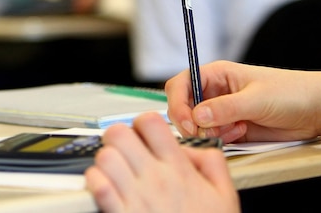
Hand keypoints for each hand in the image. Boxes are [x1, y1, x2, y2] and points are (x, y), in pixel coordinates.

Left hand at [85, 112, 238, 212]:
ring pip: (104, 157)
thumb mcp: (224, 194)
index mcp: (178, 169)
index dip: (143, 123)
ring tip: (115, 169)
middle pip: (118, 133)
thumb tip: (190, 147)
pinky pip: (97, 186)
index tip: (144, 134)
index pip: (150, 122)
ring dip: (106, 160)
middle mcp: (154, 180)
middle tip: (125, 149)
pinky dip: (96, 182)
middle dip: (118, 137)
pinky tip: (106, 187)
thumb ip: (211, 162)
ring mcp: (135, 198)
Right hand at [166, 61, 320, 142]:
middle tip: (208, 133)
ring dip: (211, 132)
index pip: (181, 84)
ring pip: (197, 125)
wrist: (316, 110)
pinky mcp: (231, 128)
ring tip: (236, 129)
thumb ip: (225, 108)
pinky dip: (222, 139)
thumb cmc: (291, 93)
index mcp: (216, 74)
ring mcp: (222, 110)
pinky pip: (213, 137)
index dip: (177, 103)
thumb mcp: (257, 99)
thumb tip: (196, 115)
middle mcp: (215, 91)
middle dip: (192, 123)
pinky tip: (241, 133)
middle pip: (184, 107)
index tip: (188, 122)